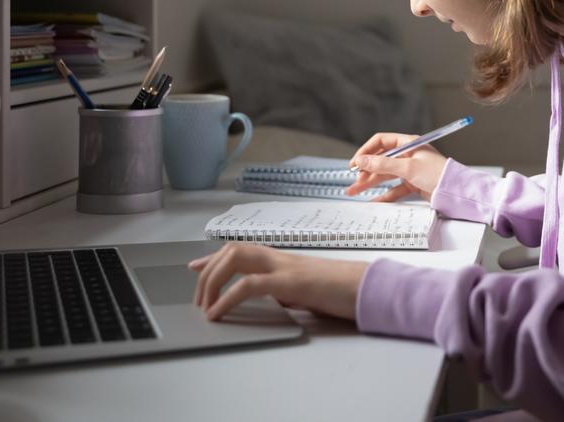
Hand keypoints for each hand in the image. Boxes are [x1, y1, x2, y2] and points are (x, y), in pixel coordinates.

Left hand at [189, 244, 368, 321]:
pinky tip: (218, 313)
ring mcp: (284, 266)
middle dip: (208, 272)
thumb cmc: (342, 291)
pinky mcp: (289, 281)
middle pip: (232, 250)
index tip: (195, 266)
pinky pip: (248, 285)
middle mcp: (280, 257)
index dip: (214, 257)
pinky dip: (227, 298)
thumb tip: (270, 299)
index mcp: (283, 259)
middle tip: (198, 299)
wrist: (368, 288)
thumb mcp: (306, 292)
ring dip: (213, 281)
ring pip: (236, 258)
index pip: (241, 250)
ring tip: (205, 305)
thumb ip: (285, 290)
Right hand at [345, 132, 447, 201]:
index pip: (381, 142)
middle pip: (381, 160)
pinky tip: (374, 200)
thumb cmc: (438, 174)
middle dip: (366, 170)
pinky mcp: (413, 183)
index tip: (355, 163)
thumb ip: (383, 165)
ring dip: (371, 183)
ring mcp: (410, 169)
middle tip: (354, 181)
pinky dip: (384, 194)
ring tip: (355, 191)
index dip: (366, 151)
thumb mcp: (408, 168)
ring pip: (385, 175)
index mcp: (408, 143)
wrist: (456, 191)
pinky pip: (394, 188)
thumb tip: (362, 161)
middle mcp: (408, 155)